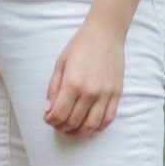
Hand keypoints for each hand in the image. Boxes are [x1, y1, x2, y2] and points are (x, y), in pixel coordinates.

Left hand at [43, 21, 124, 136]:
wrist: (105, 33)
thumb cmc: (81, 45)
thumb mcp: (61, 63)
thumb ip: (53, 88)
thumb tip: (48, 110)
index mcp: (73, 83)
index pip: (59, 114)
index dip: (50, 120)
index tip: (48, 119)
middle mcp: (90, 92)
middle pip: (74, 122)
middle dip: (62, 127)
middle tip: (57, 124)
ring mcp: (105, 94)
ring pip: (91, 125)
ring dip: (79, 132)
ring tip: (72, 129)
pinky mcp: (116, 93)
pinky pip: (108, 118)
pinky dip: (98, 127)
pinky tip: (90, 125)